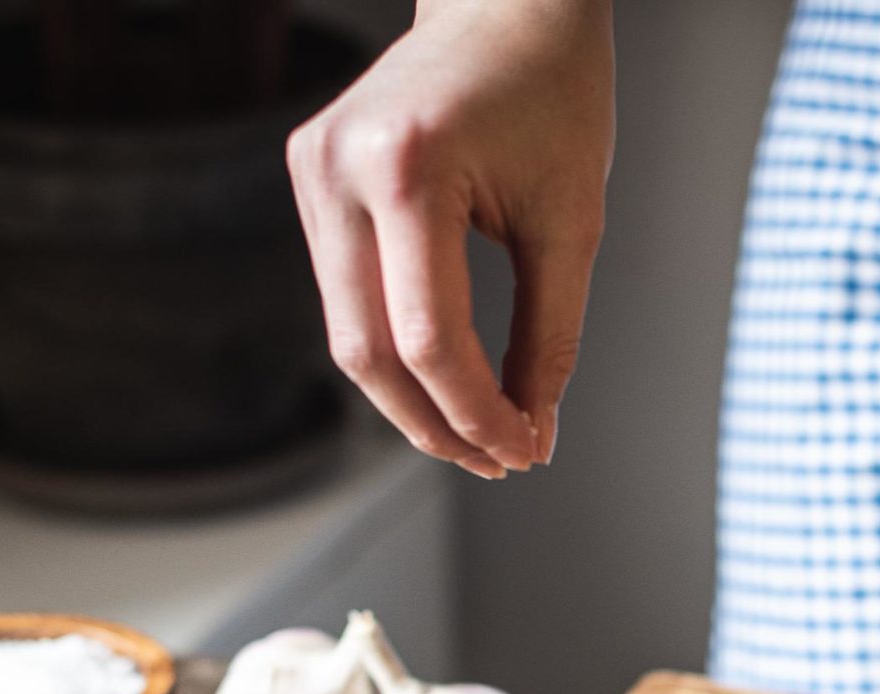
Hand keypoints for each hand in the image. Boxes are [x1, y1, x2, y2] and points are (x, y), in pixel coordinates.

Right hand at [288, 0, 613, 476]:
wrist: (505, 2)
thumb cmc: (552, 93)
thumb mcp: (570, 221)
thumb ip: (549, 335)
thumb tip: (530, 433)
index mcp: (408, 168)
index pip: (428, 339)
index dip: (476, 413)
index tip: (523, 450)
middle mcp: (340, 167)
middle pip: (368, 350)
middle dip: (433, 422)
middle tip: (494, 461)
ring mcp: (311, 169)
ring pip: (347, 332)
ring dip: (409, 396)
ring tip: (474, 430)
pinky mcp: (308, 174)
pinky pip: (344, 291)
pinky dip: (392, 344)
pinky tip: (441, 372)